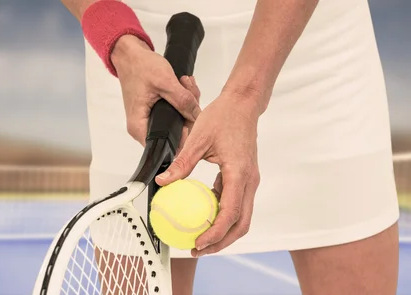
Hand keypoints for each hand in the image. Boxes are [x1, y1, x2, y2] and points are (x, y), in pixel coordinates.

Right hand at [111, 35, 200, 145]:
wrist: (129, 55)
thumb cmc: (140, 66)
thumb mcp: (164, 81)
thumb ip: (182, 100)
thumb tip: (196, 115)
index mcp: (139, 126)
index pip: (164, 145)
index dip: (182, 137)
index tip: (192, 119)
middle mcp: (141, 128)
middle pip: (173, 133)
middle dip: (188, 114)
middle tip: (190, 91)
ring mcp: (148, 121)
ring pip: (175, 122)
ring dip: (186, 104)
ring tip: (186, 84)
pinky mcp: (153, 113)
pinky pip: (172, 113)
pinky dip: (180, 101)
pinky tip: (183, 86)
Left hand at [155, 86, 264, 256]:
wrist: (243, 104)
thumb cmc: (224, 117)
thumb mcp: (198, 139)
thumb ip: (182, 163)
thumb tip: (162, 181)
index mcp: (239, 173)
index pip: (230, 214)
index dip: (215, 233)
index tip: (198, 243)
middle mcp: (249, 181)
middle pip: (241, 224)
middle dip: (221, 242)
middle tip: (198, 249)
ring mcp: (249, 180)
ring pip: (241, 216)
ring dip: (224, 232)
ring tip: (200, 239)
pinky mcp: (244, 178)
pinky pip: (236, 203)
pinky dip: (223, 215)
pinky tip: (203, 216)